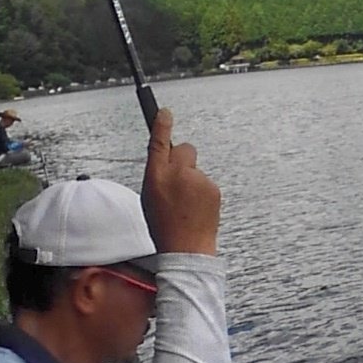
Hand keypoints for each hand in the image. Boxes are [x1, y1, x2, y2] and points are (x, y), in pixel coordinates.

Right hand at [141, 106, 219, 255]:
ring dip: (192, 181)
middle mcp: (177, 174)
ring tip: (187, 205)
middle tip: (178, 179)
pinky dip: (202, 192)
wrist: (187, 250)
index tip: (164, 112)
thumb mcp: (149, 198)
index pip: (159, 142)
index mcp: (155, 176)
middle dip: (182, 157)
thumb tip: (167, 162)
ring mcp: (198, 180)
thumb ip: (158, 176)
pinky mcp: (213, 188)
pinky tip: (197, 209)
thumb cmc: (164, 227)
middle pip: (184, 149)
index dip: (162, 124)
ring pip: (196, 169)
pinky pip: (206, 183)